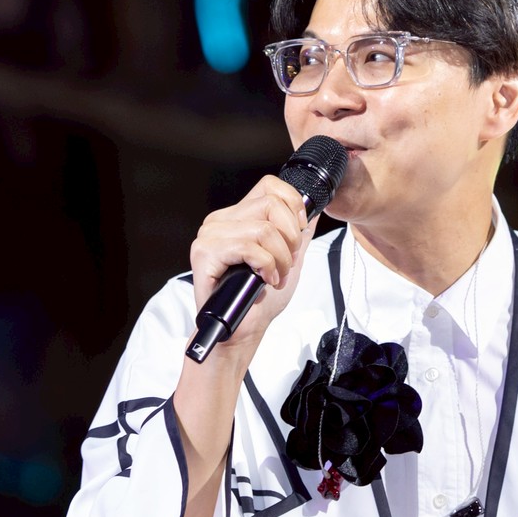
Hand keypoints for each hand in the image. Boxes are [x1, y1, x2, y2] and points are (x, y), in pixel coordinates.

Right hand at [189, 174, 318, 368]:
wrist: (240, 331)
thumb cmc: (256, 301)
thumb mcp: (287, 260)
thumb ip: (298, 235)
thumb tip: (313, 211)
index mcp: (236, 217)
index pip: (269, 185)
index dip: (293, 205)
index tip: (299, 232)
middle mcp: (220, 221)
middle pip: (271, 204)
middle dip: (291, 237)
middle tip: (287, 262)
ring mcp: (210, 235)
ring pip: (264, 228)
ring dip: (280, 257)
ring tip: (276, 276)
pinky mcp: (204, 253)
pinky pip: (249, 247)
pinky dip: (266, 265)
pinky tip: (265, 280)